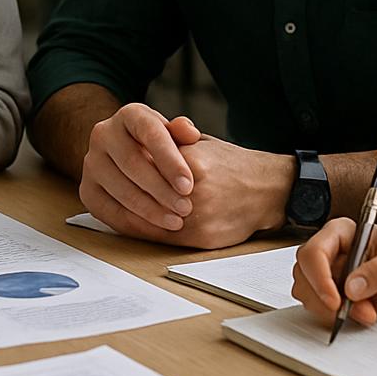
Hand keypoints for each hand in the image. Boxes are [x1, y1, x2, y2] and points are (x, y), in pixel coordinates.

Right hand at [79, 103, 199, 231]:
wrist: (132, 159)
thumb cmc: (160, 147)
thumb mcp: (173, 134)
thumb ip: (182, 132)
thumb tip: (189, 132)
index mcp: (129, 115)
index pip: (150, 132)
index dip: (170, 160)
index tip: (188, 185)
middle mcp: (103, 134)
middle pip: (132, 163)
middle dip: (161, 189)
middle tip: (185, 208)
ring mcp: (91, 163)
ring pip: (121, 189)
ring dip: (150, 210)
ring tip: (175, 221)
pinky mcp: (87, 190)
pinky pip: (108, 210)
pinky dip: (134, 223)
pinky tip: (155, 229)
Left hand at [83, 134, 290, 248]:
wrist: (268, 190)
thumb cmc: (231, 164)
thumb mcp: (202, 142)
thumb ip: (171, 138)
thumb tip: (139, 140)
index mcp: (190, 162)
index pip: (143, 167)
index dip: (125, 170)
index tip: (113, 167)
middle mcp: (193, 192)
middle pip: (142, 194)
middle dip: (124, 191)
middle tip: (108, 186)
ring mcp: (196, 218)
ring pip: (148, 219)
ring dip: (130, 214)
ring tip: (116, 205)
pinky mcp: (201, 238)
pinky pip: (161, 238)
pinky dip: (144, 230)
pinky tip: (133, 222)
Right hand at [292, 221, 376, 325]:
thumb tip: (351, 288)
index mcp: (340, 232)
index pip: (314, 252)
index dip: (319, 278)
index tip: (335, 301)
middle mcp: (327, 250)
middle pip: (304, 275)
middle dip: (325, 299)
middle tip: (356, 312)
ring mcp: (325, 271)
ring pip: (306, 293)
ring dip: (331, 310)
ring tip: (366, 311)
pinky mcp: (328, 291)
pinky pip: (318, 306)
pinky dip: (335, 316)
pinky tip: (359, 312)